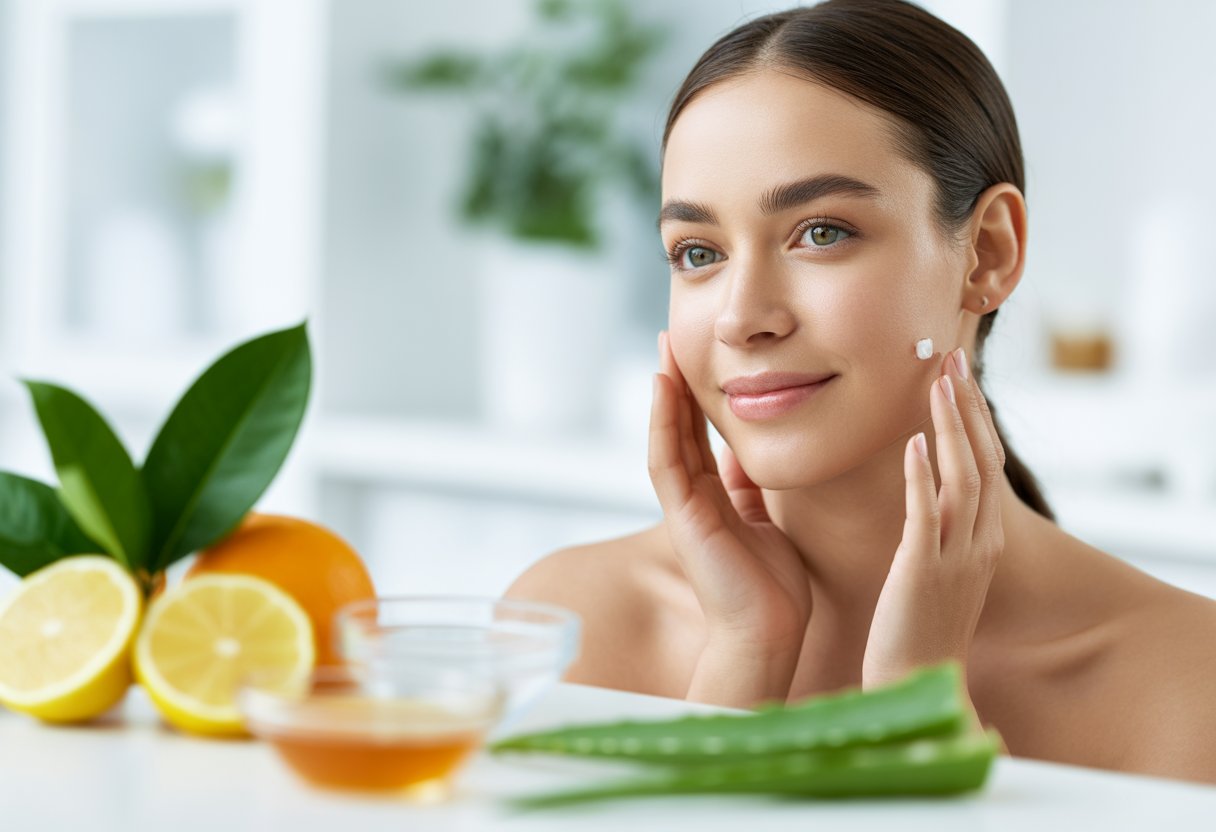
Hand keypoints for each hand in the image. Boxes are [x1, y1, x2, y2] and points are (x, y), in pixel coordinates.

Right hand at [649, 331, 811, 651]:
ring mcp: (684, 506)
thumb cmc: (773, 589)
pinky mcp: (683, 516)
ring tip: (664, 349)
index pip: (699, 437)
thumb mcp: (765, 521)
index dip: (695, 399)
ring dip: (664, 392)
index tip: (695, 361)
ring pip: (667, 437)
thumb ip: (749, 489)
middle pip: (678, 429)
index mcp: (715, 499)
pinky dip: (661, 422)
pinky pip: (666, 459)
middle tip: (671, 338)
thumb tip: (746, 456)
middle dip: (675, 384)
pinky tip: (661, 386)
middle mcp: (693, 499)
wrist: (768, 633)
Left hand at [862, 347, 1005, 696]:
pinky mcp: (925, 571)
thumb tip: (924, 487)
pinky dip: (924, 475)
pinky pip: (928, 514)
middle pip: (983, 459)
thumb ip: (938, 529)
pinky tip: (914, 442)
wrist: (918, 683)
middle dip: (969, 406)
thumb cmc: (920, 627)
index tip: (961, 375)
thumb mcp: (940, 570)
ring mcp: (957, 556)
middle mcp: (979, 542)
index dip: (976, 417)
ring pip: (964, 477)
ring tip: (938, 383)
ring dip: (952, 426)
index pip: (986, 464)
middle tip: (952, 357)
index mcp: (983, 539)